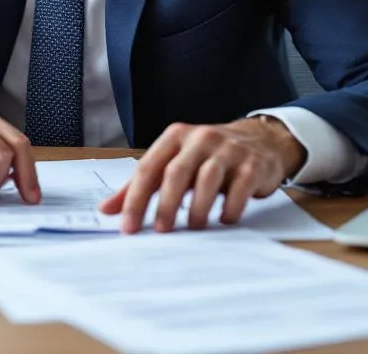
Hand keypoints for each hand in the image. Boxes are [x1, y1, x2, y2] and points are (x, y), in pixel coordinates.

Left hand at [98, 117, 305, 233]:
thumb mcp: (174, 162)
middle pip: (176, 172)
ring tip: (193, 228)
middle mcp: (200, 139)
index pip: (148, 168)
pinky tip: (224, 220)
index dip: (135, 198)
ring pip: (207, 178)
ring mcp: (228, 149)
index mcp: (175, 137)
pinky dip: (230, 207)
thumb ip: (142, 184)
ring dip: (197, 207)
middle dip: (165, 205)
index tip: (128, 226)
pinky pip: (240, 188)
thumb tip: (107, 210)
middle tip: (160, 231)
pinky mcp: (252, 164)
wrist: (260, 139)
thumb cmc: (208, 155)